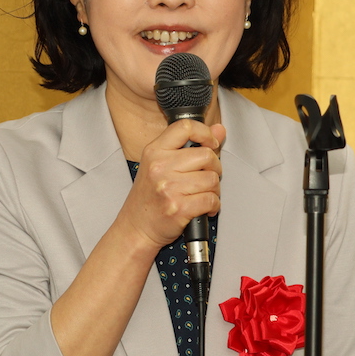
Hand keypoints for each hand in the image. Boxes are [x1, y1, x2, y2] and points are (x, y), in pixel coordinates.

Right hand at [120, 119, 225, 250]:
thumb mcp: (162, 165)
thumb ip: (191, 145)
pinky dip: (213, 205)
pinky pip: (211, 200)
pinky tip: (204, 207)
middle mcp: (160, 167)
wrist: (136, 228)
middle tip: (207, 176)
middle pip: (206, 155)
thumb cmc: (149, 198)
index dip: (206, 133)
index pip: (185, 127)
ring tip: (203, 194)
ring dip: (214, 189)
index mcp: (154, 151)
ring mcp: (168, 188)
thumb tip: (219, 130)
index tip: (211, 143)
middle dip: (214, 167)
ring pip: (211, 179)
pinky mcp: (178, 208)